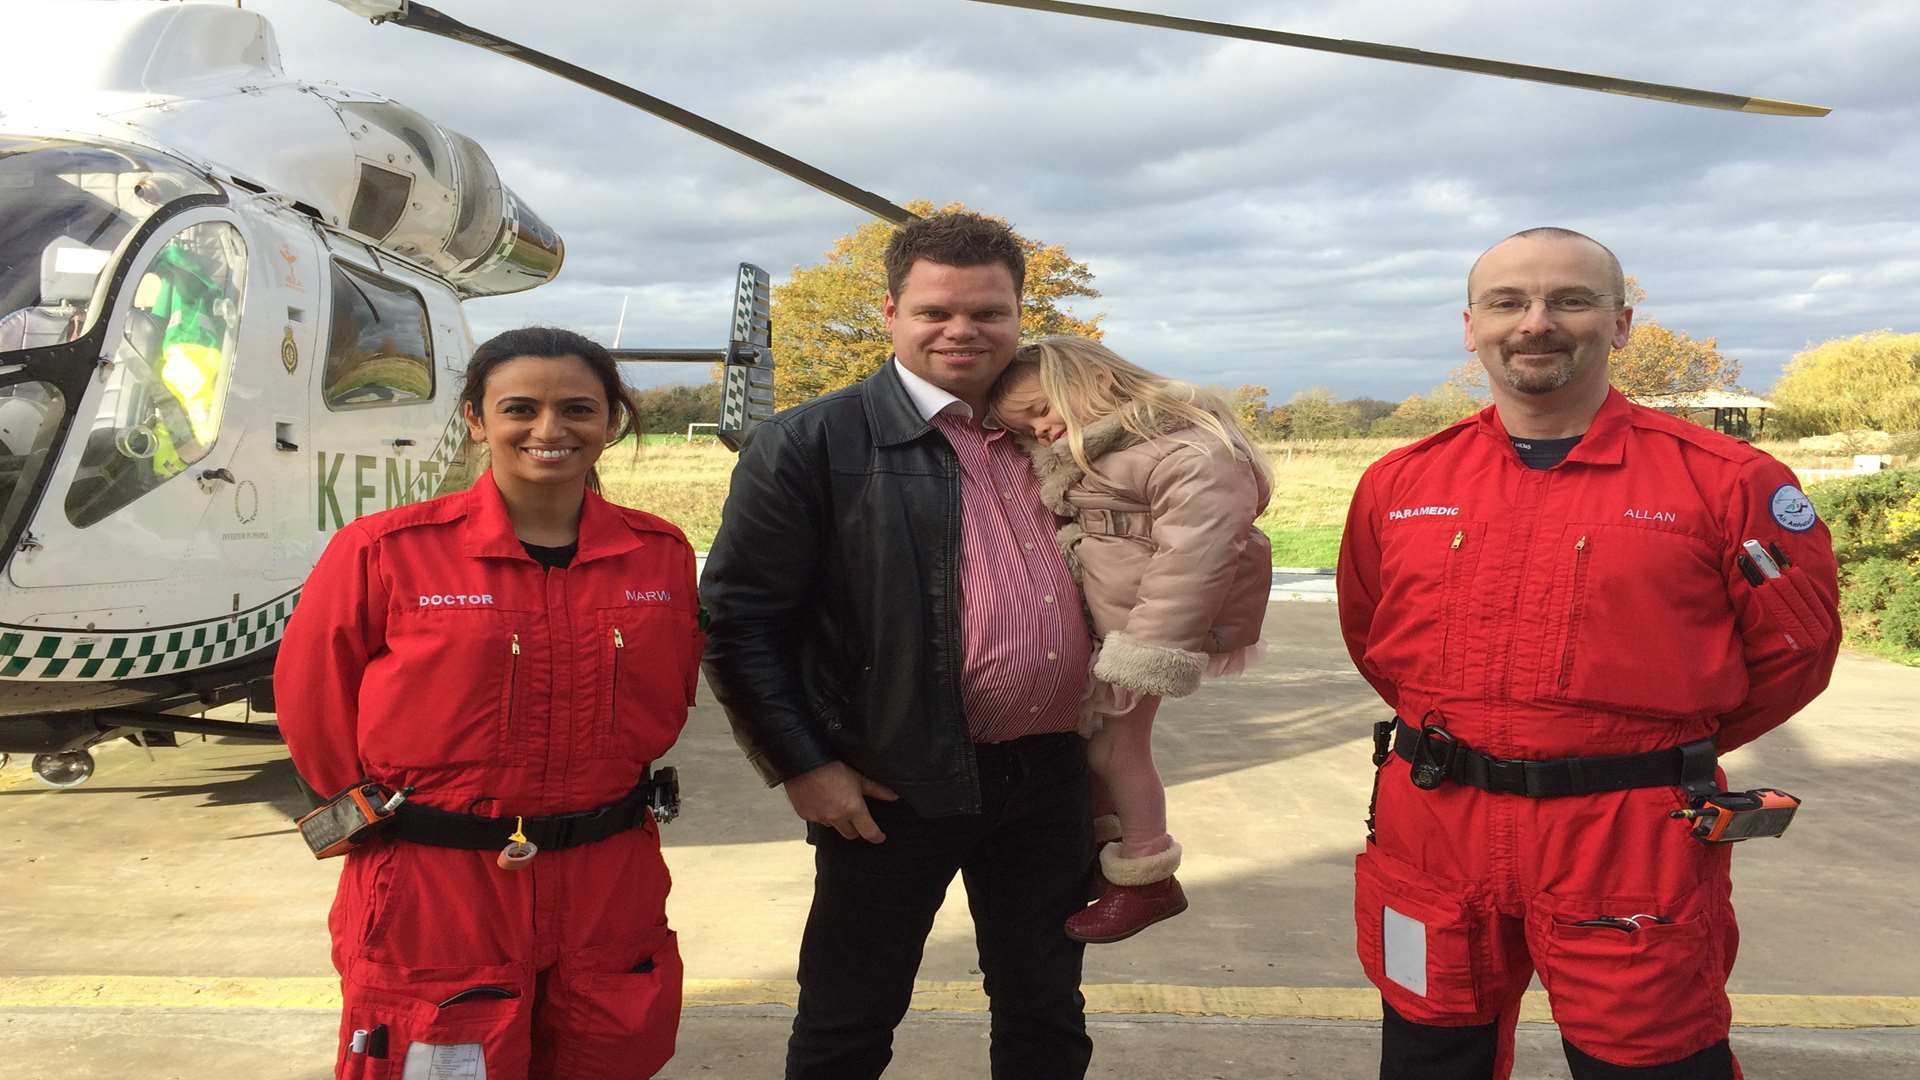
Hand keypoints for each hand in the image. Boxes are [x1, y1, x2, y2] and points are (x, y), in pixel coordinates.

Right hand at [782, 761, 898, 842]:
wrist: (803, 762)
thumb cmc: (832, 766)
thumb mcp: (858, 777)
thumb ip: (877, 790)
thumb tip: (894, 797)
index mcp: (852, 809)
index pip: (869, 832)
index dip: (877, 837)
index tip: (880, 837)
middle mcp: (837, 817)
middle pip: (851, 834)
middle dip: (856, 828)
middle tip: (857, 817)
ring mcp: (820, 818)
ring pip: (833, 826)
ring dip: (837, 820)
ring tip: (836, 803)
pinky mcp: (806, 815)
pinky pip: (817, 820)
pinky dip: (821, 814)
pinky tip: (821, 801)